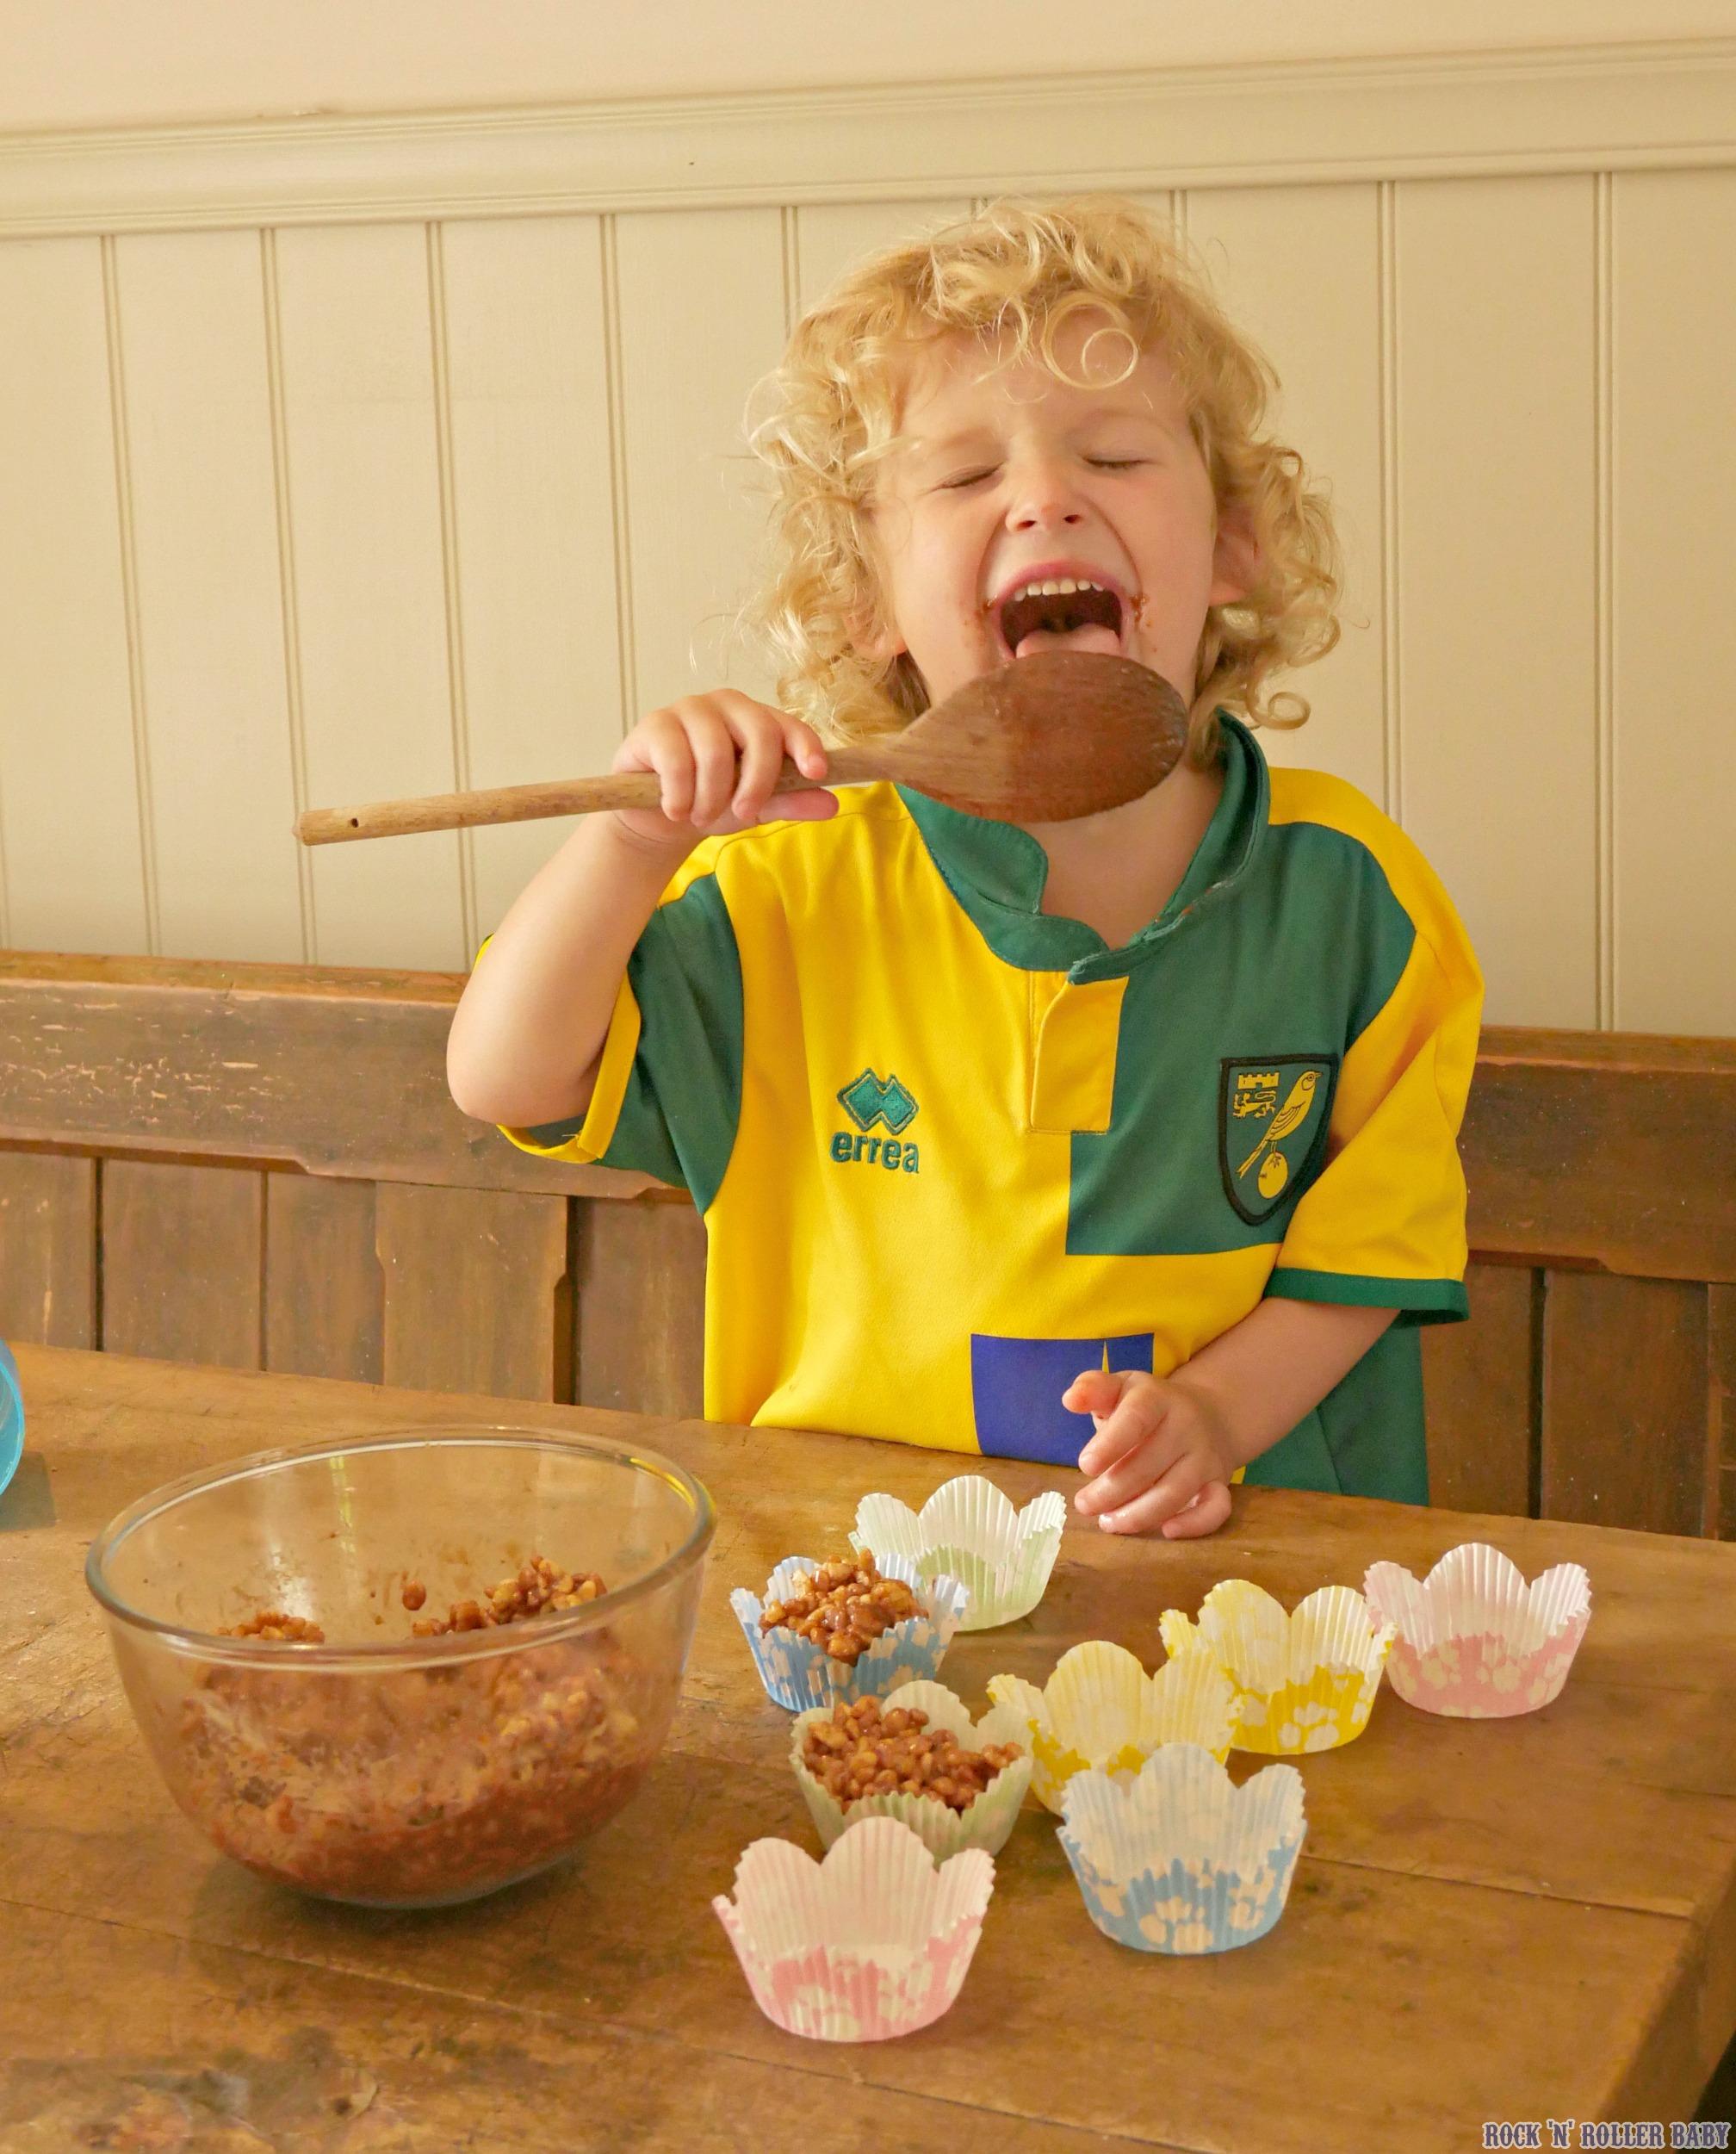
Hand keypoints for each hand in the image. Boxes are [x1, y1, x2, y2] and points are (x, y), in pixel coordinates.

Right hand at [610, 691, 837, 846]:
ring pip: (715, 750)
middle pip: (759, 732)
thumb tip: (831, 804)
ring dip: (712, 797)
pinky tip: (675, 811)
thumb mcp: (756, 808)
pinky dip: (680, 796)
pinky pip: (677, 761)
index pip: (788, 725)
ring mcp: (689, 709)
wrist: (659, 814)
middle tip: (743, 815)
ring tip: (701, 816)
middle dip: (757, 782)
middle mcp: (726, 704)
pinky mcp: (654, 724)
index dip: (805, 745)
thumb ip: (790, 802)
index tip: (816, 773)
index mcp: (757, 719)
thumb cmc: (713, 800)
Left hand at [1062, 1367, 1236, 1538]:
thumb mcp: (1121, 1388)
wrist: (1208, 1413)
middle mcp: (1186, 1427)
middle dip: (1111, 1490)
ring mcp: (1205, 1456)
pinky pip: (1216, 1508)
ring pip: (1176, 1492)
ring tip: (1107, 1522)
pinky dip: (1195, 1524)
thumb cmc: (1148, 1407)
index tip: (1085, 1466)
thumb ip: (1093, 1389)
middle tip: (1084, 1504)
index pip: (1137, 1418)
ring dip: (1139, 1514)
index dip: (1111, 1443)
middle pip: (1149, 1464)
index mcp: (1157, 1398)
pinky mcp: (1219, 1483)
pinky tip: (1166, 1531)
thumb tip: (1071, 1400)